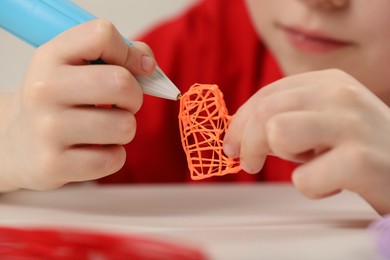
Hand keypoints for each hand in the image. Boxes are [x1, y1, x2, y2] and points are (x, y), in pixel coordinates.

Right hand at [0, 19, 154, 190]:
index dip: (129, 53)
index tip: (132, 69)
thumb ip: (118, 54)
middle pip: (121, 83)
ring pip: (124, 126)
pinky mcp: (55, 164)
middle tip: (121, 104)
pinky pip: (114, 159)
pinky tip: (95, 149)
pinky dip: (114, 155)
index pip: (102, 35)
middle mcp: (44, 90)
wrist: (19, 142)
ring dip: (125, 128)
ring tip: (105, 127)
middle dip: (134, 97)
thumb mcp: (75, 65)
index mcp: (50, 57)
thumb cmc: (60, 99)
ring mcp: (48, 129)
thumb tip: (149, 66)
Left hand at [224, 69, 389, 214]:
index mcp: (327, 81)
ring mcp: (351, 124)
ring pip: (277, 132)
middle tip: (250, 163)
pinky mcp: (359, 160)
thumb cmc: (362, 146)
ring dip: (282, 157)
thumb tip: (239, 132)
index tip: (231, 146)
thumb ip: (289, 115)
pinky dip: (311, 188)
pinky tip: (335, 184)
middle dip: (246, 142)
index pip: (265, 96)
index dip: (239, 123)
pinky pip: (303, 179)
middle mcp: (339, 94)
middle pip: (264, 112)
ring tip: (306, 164)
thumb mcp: (326, 118)